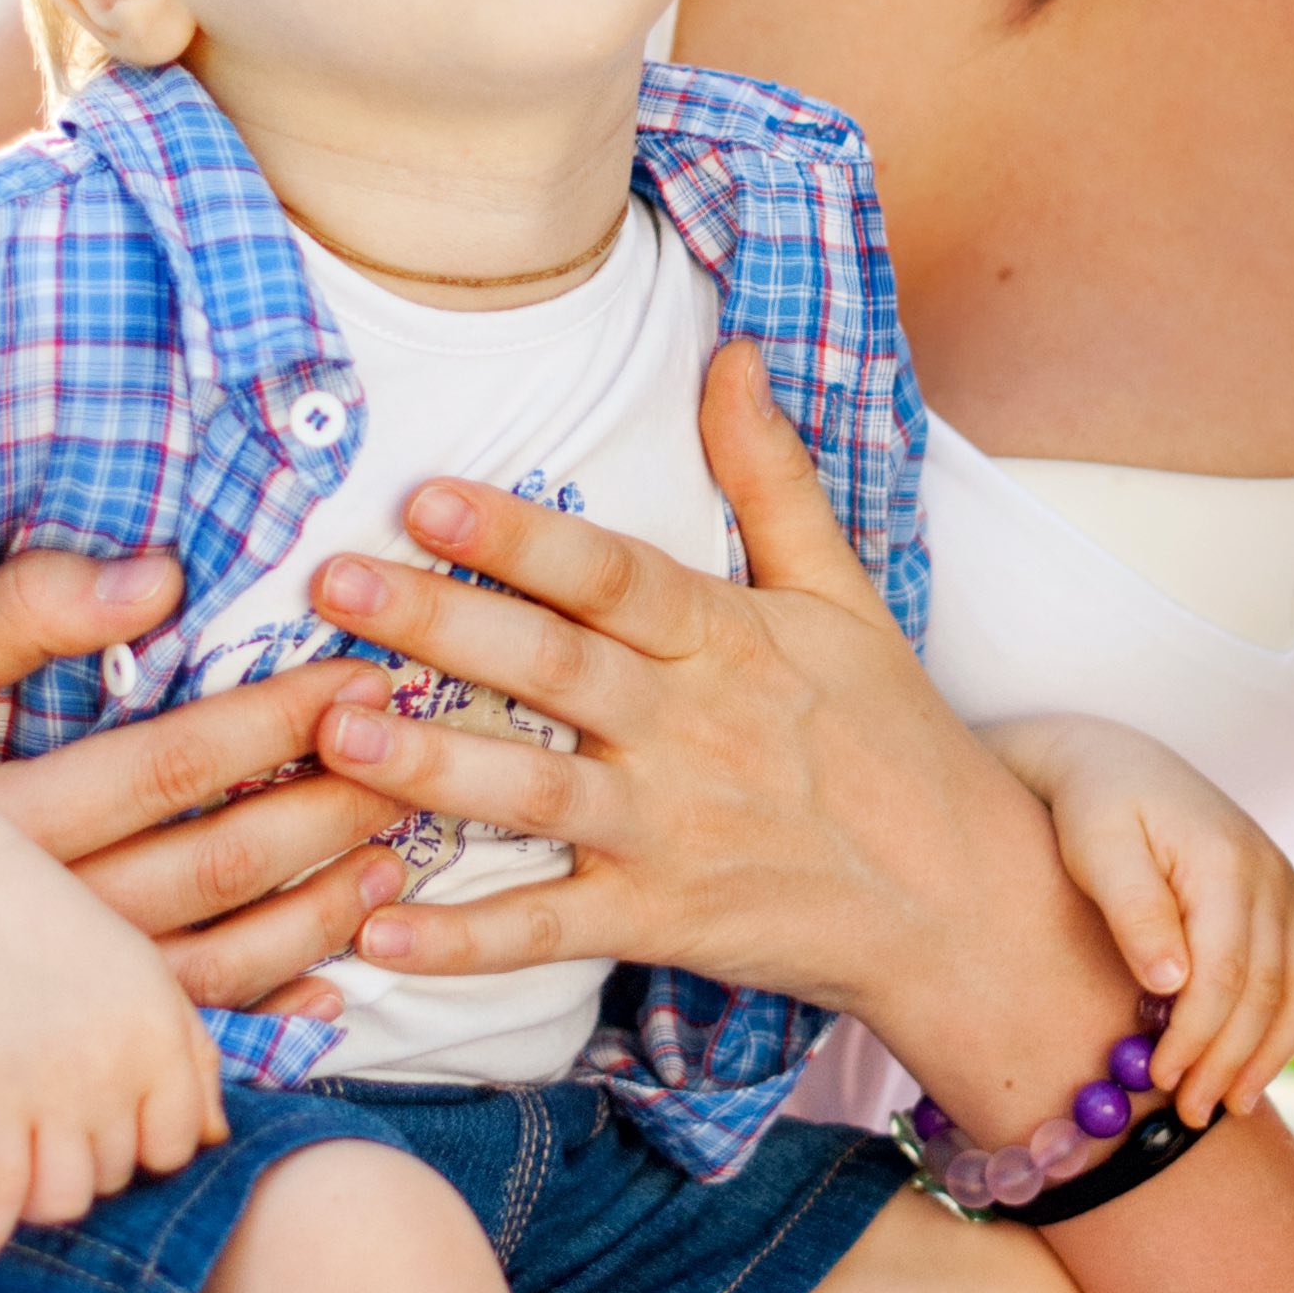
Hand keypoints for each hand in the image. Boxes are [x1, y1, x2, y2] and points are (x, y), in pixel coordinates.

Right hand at [0, 551, 403, 1018]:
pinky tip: (335, 991)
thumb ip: (24, 611)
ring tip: (395, 862)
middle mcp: (40, 912)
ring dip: (314, 916)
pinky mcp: (73, 1016)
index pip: (169, 765)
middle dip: (324, 813)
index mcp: (6, 815)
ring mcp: (61, 977)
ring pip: (212, 963)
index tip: (360, 678)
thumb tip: (155, 581)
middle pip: (210, 869)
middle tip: (415, 763)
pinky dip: (266, 1015)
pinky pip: (182, 1028)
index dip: (273, 720)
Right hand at [0, 863, 229, 1260]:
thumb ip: (192, 1061)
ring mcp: (50, 1095)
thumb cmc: (71, 940)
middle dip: (96, 1167)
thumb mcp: (153, 985)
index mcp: (163, 1045)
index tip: (120, 1135)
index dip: (150, 1152)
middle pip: (118, 1177)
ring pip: (66, 1201)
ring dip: (47, 1201)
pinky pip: (0, 1196)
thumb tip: (215, 1138)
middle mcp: (114, 1077)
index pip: (177, 1149)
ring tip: (30, 1179)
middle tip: (63, 1140)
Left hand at [297, 343, 1046, 1016]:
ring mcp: (674, 829)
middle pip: (553, 666)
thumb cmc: (892, 737)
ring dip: (432, 764)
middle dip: (439, 622)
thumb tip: (730, 353)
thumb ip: (773, 478)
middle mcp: (694, 729)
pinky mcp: (663, 920)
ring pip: (537, 791)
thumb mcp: (846, 596)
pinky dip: (464, 939)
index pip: (613, 574)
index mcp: (730, 640)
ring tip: (335, 731)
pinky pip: (549, 930)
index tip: (427, 496)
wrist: (961, 898)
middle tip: (332, 585)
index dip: (521, 535)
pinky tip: (373, 927)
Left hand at [984, 714, 1293, 1122]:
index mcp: (1225, 859)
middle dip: (1230, 1059)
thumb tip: (1170, 984)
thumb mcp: (1096, 849)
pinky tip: (1261, 1059)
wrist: (1117, 764)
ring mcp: (1288, 883)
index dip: (1198, 1035)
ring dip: (1272, 1052)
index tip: (1162, 1079)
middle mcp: (1271, 871)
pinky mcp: (1289, 898)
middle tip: (1190, 1113)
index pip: (1227, 971)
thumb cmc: (1093, 809)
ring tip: (1230, 1104)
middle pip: (1269, 988)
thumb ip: (1134, 911)